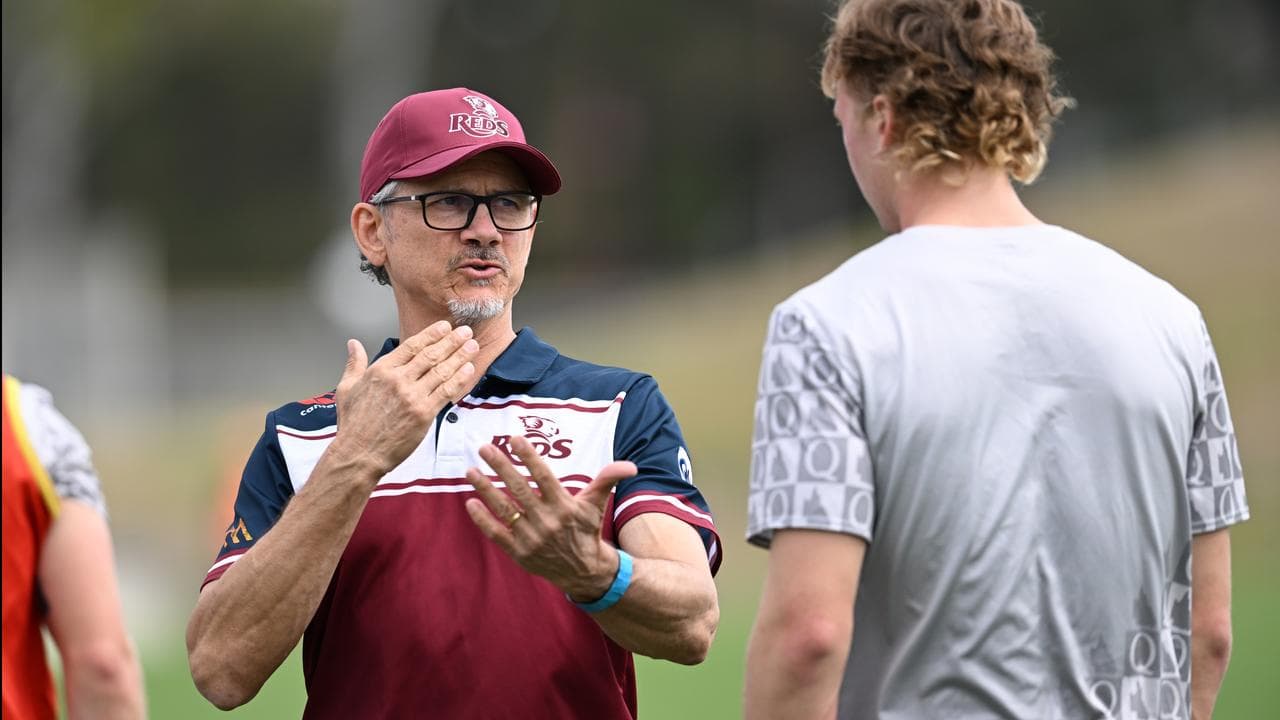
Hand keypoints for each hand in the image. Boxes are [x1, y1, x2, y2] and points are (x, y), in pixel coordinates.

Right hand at [332, 321, 478, 475]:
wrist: (359, 453)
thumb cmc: (353, 425)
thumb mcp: (346, 388)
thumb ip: (354, 364)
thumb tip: (353, 344)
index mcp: (381, 371)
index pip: (411, 345)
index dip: (431, 334)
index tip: (444, 327)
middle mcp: (398, 380)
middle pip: (431, 355)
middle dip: (451, 341)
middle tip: (465, 331)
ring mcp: (412, 396)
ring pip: (441, 371)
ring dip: (460, 356)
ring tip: (472, 346)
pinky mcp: (424, 413)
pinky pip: (446, 391)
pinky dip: (459, 379)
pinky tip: (468, 370)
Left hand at [464, 435, 637, 599]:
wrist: (584, 571)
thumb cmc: (587, 530)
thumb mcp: (597, 504)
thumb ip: (608, 479)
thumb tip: (630, 466)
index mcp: (564, 505)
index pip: (543, 476)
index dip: (528, 456)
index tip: (514, 438)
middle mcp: (546, 520)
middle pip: (519, 489)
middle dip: (500, 466)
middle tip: (484, 448)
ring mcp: (531, 537)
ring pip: (504, 509)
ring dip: (485, 488)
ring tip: (470, 470)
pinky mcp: (519, 552)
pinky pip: (497, 534)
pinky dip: (483, 520)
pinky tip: (471, 503)